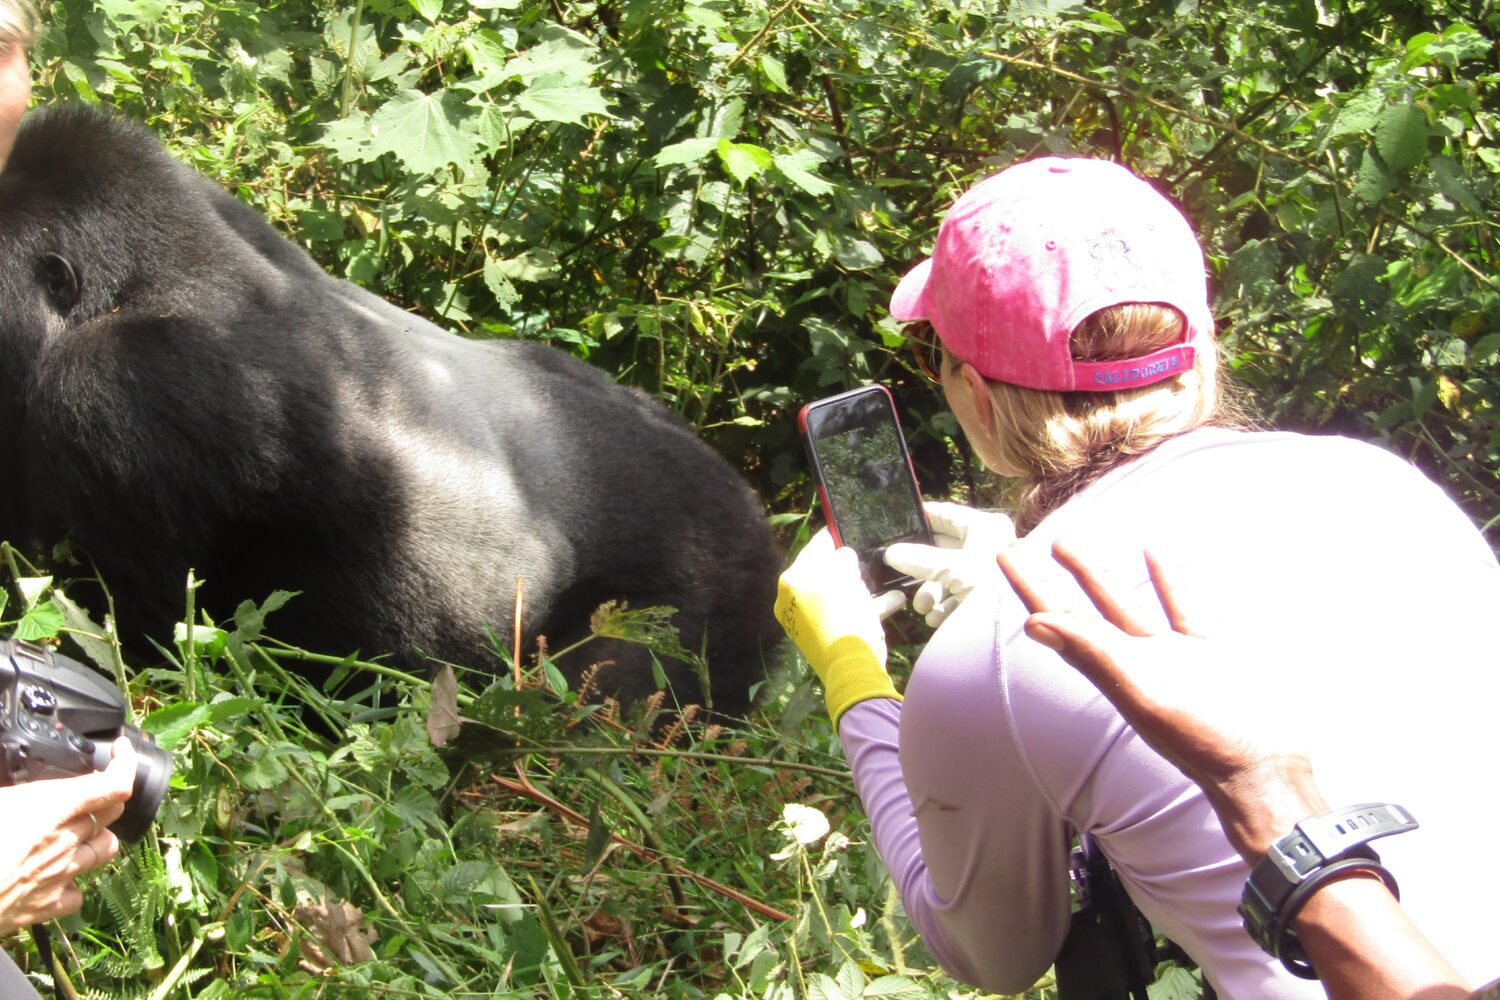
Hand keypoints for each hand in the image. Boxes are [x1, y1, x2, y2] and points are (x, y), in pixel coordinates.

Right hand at [0, 737, 137, 935]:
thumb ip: (15, 788)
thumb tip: (17, 786)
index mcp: (52, 808)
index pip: (113, 784)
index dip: (124, 763)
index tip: (119, 751)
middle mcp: (65, 840)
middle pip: (111, 814)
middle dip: (106, 800)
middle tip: (92, 795)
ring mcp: (61, 874)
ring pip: (106, 850)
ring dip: (98, 838)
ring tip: (79, 834)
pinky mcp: (48, 906)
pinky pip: (79, 892)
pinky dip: (74, 883)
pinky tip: (57, 877)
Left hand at [776, 529, 902, 724]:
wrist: (852, 667)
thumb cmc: (845, 615)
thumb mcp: (846, 577)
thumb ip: (843, 560)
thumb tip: (843, 556)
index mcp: (792, 583)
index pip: (812, 550)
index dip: (830, 539)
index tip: (840, 530)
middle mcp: (796, 602)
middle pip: (824, 574)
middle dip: (846, 567)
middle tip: (861, 559)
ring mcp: (811, 622)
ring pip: (839, 595)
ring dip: (860, 587)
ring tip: (878, 580)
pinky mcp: (829, 637)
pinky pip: (850, 614)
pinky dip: (868, 607)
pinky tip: (894, 599)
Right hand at [884, 502, 1015, 626]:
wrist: (1019, 628)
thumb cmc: (991, 587)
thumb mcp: (952, 570)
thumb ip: (919, 560)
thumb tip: (892, 553)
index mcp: (984, 528)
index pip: (946, 515)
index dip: (922, 518)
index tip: (898, 524)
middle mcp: (987, 544)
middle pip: (943, 549)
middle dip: (923, 568)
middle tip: (901, 575)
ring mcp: (988, 570)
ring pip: (949, 575)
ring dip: (932, 592)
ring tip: (924, 607)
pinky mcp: (988, 594)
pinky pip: (959, 594)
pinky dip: (946, 605)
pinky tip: (937, 618)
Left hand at [997, 542, 1326, 862]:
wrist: (1263, 768)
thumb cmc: (1201, 739)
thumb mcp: (1140, 693)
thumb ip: (1092, 655)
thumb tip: (1034, 622)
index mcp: (1110, 671)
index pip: (1059, 621)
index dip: (1031, 589)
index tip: (1005, 556)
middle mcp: (1132, 663)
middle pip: (1081, 610)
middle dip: (1053, 579)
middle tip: (1028, 543)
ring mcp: (1168, 657)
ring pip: (1122, 605)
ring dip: (1095, 577)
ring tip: (1067, 544)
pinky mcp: (1205, 653)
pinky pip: (1177, 609)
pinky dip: (1165, 581)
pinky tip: (1154, 552)